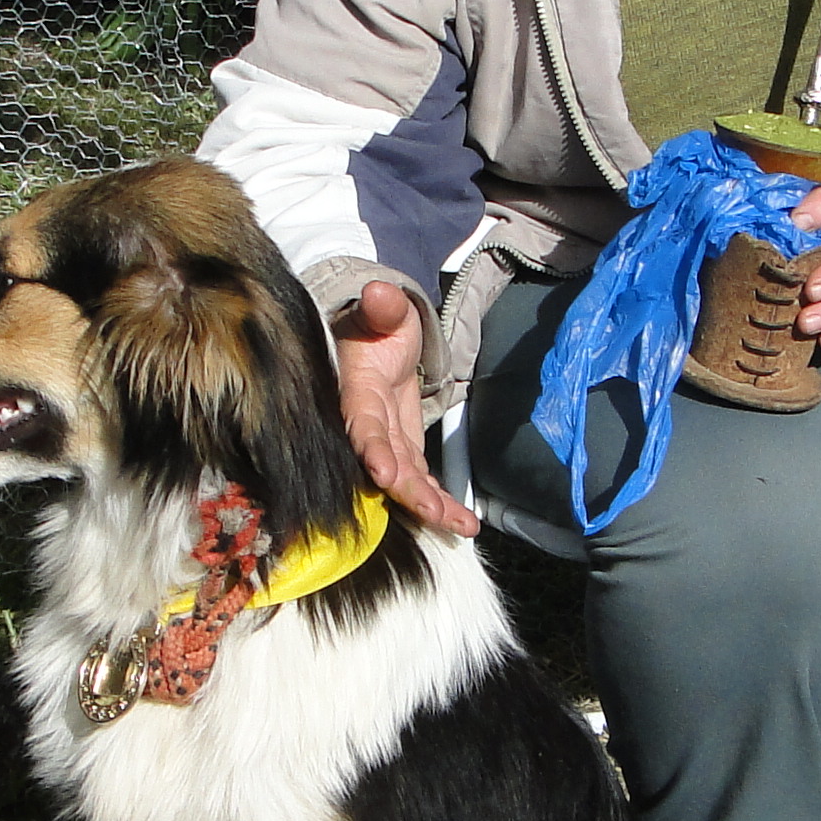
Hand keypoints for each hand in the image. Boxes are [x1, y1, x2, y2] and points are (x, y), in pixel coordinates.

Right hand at [335, 280, 477, 537]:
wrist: (378, 339)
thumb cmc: (377, 324)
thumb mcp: (383, 310)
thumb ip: (382, 307)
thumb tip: (380, 294)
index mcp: (357, 390)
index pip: (362, 422)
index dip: (372, 447)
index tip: (384, 471)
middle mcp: (367, 424)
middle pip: (385, 463)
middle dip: (409, 491)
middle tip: (435, 513)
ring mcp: (386, 441)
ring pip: (405, 479)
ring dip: (430, 505)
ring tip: (460, 526)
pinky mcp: (403, 451)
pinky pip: (420, 480)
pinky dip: (440, 501)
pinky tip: (463, 523)